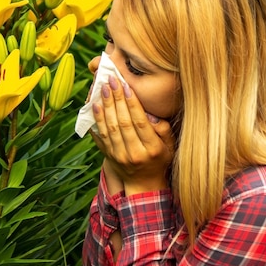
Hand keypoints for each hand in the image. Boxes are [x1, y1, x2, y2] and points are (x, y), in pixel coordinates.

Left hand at [90, 75, 174, 195]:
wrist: (144, 184)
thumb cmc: (160, 159)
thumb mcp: (170, 146)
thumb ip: (163, 129)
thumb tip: (149, 113)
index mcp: (152, 149)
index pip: (140, 122)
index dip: (132, 103)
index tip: (127, 86)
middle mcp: (134, 153)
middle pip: (123, 122)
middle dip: (116, 99)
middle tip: (112, 81)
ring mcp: (119, 156)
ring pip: (110, 128)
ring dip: (105, 106)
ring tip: (103, 89)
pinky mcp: (109, 156)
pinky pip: (100, 136)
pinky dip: (96, 120)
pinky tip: (95, 105)